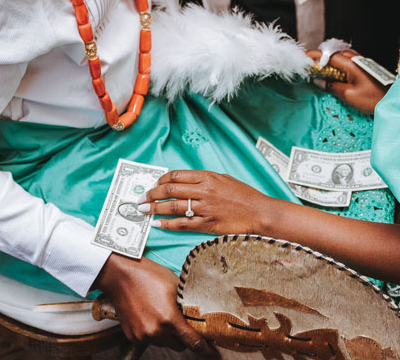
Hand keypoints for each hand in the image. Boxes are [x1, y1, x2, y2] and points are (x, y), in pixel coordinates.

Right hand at [92, 255, 214, 354]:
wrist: (121, 276)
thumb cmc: (148, 276)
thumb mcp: (175, 286)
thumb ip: (186, 304)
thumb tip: (197, 315)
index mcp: (169, 318)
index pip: (192, 341)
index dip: (205, 349)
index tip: (212, 353)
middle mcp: (156, 331)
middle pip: (179, 345)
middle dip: (183, 337)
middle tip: (182, 323)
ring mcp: (142, 335)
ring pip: (164, 343)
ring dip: (167, 335)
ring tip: (162, 315)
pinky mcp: (132, 336)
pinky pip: (150, 340)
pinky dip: (153, 333)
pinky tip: (150, 316)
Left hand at [146, 170, 280, 235]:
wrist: (259, 212)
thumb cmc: (244, 195)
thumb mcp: (224, 179)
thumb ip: (204, 180)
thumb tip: (185, 183)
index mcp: (207, 177)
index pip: (176, 176)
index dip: (161, 180)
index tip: (153, 185)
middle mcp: (203, 190)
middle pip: (169, 190)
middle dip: (151, 194)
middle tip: (141, 198)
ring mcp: (204, 208)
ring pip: (172, 207)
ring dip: (154, 208)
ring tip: (142, 210)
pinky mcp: (206, 224)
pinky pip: (181, 224)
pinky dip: (167, 224)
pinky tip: (157, 224)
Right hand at [306, 47, 386, 114]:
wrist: (394, 99)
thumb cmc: (373, 99)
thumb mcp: (349, 95)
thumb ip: (332, 86)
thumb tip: (319, 80)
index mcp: (351, 64)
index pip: (328, 56)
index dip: (314, 56)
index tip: (302, 57)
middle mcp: (356, 60)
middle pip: (334, 54)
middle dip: (320, 57)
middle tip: (308, 64)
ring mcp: (361, 63)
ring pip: (341, 57)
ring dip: (329, 61)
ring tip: (319, 69)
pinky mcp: (364, 68)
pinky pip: (347, 62)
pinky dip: (337, 65)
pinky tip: (335, 73)